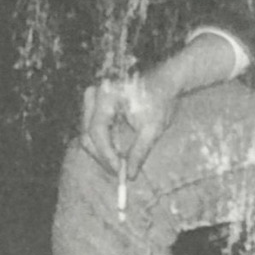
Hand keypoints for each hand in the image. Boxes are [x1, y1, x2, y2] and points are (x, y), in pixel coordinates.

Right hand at [81, 68, 179, 182]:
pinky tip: (117, 150)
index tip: (117, 170)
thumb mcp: (154, 127)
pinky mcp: (96, 102)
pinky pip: (93, 126)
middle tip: (117, 171)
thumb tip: (129, 175)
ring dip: (101, 149)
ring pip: (87, 131)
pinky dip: (104, 140)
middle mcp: (95, 94)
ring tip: (119, 161)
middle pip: (87, 132)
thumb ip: (140, 151)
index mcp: (107, 95)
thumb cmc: (162, 99)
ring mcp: (93, 97)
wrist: (167, 79)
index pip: (97, 131)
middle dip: (102, 154)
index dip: (106, 154)